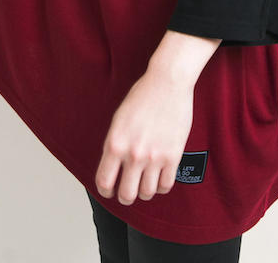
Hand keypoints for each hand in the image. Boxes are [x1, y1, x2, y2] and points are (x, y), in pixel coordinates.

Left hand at [95, 69, 193, 204]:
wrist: (167, 82)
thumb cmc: (143, 95)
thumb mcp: (119, 119)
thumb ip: (115, 144)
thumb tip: (113, 167)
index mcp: (115, 143)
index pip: (104, 182)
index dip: (106, 191)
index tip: (109, 190)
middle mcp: (133, 153)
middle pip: (127, 194)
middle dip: (126, 196)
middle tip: (128, 192)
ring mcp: (154, 156)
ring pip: (147, 193)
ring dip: (145, 191)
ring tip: (145, 183)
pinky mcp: (173, 155)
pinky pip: (166, 185)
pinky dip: (162, 185)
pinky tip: (160, 177)